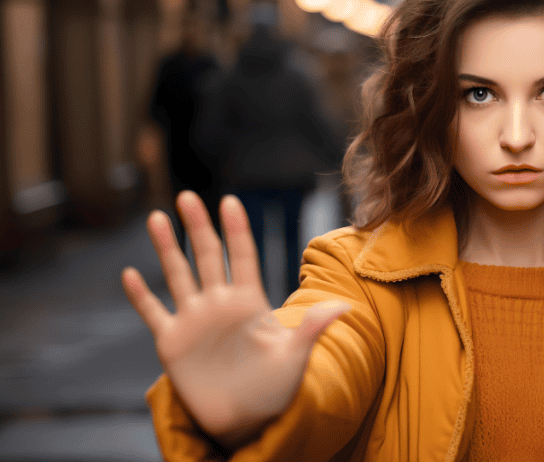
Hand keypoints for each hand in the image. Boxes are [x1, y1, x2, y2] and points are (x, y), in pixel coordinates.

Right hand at [121, 191, 349, 448]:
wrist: (248, 419)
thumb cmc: (276, 388)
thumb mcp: (295, 357)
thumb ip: (312, 328)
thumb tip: (344, 307)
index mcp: (250, 303)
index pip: (243, 257)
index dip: (237, 230)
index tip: (231, 201)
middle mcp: (220, 305)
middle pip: (207, 257)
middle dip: (198, 227)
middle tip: (188, 195)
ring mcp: (194, 321)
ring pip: (177, 275)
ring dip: (167, 248)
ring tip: (158, 217)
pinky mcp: (173, 343)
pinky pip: (153, 313)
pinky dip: (140, 295)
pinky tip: (130, 273)